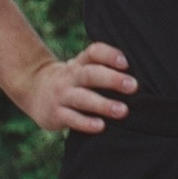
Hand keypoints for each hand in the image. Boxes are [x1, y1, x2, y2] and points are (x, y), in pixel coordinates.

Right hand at [20, 41, 135, 134]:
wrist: (33, 88)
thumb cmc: (72, 78)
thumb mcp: (83, 67)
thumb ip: (105, 67)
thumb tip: (144, 74)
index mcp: (81, 62)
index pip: (94, 52)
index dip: (109, 55)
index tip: (126, 63)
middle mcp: (71, 76)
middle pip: (91, 74)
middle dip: (112, 80)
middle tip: (134, 86)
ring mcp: (62, 95)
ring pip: (83, 98)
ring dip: (103, 105)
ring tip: (123, 110)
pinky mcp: (56, 114)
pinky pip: (71, 118)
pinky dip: (86, 123)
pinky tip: (101, 126)